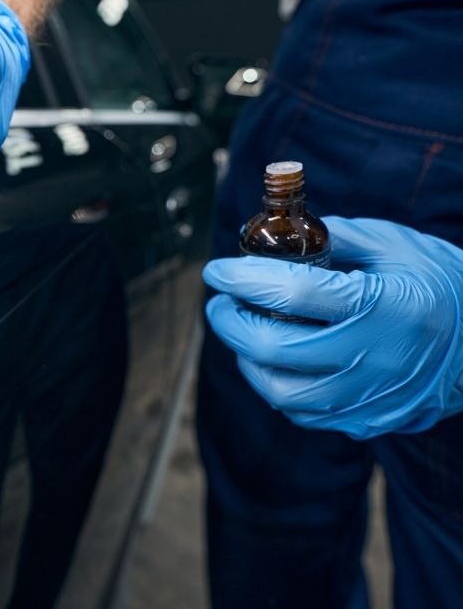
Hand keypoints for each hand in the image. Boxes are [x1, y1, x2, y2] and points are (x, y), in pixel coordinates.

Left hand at [203, 216, 462, 438]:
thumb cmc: (445, 285)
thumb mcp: (396, 245)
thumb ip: (336, 238)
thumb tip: (276, 236)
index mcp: (384, 306)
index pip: (293, 292)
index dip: (243, 278)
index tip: (217, 270)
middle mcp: (377, 358)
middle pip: (274, 350)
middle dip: (231, 323)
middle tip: (220, 302)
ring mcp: (373, 398)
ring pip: (281, 393)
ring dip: (248, 360)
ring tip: (243, 331)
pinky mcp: (370, 421)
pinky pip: (305, 413)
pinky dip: (277, 386)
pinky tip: (275, 360)